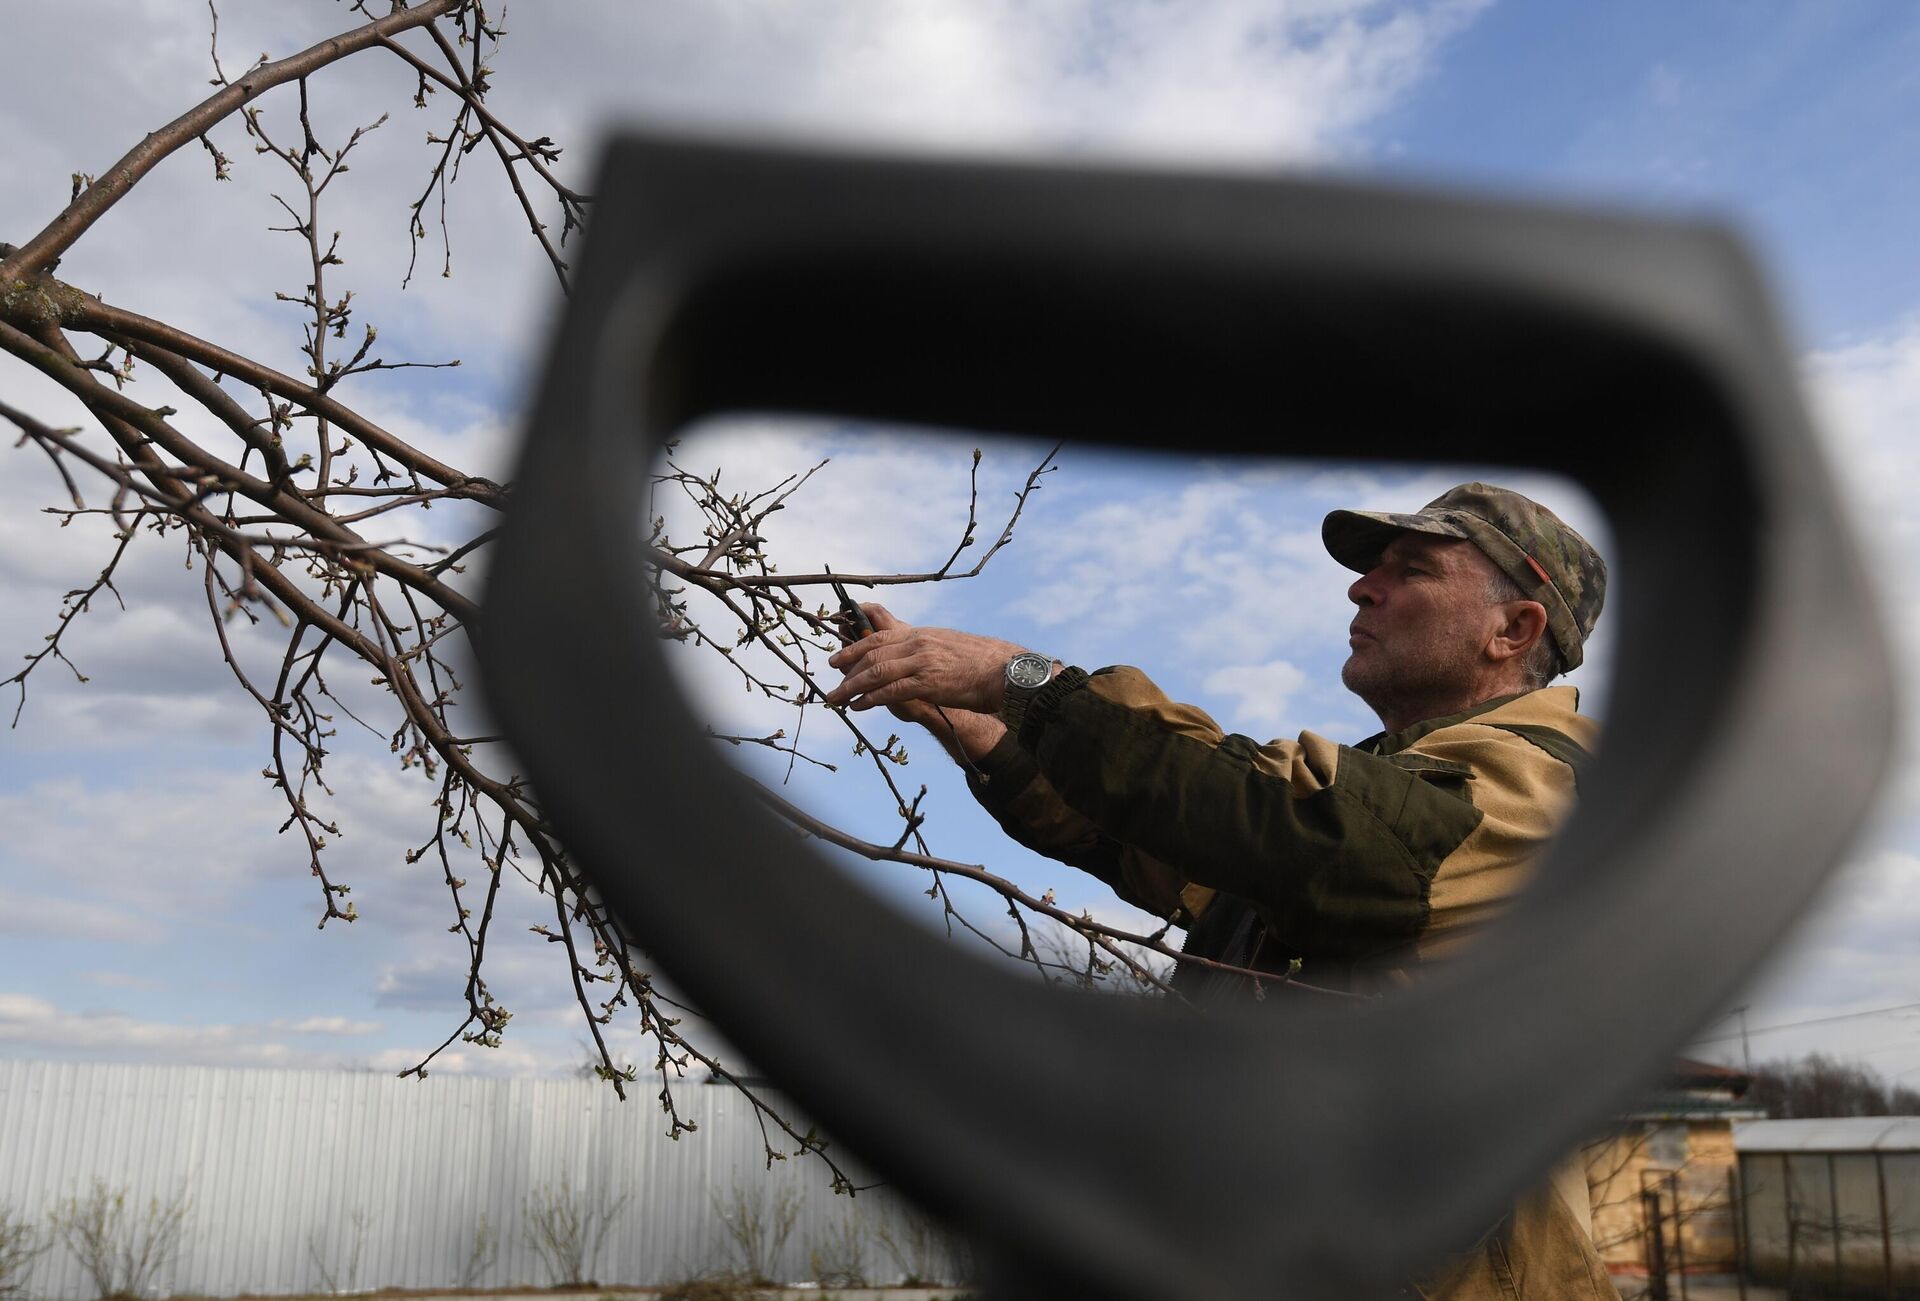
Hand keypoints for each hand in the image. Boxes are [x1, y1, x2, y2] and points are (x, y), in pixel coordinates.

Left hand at [825, 603, 1026, 715]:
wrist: (1005, 671)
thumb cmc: (983, 663)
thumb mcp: (949, 647)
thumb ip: (928, 651)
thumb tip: (914, 659)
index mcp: (922, 634)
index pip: (879, 636)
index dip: (854, 648)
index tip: (838, 658)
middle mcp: (918, 644)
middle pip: (872, 653)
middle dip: (847, 668)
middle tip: (831, 682)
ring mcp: (921, 662)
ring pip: (876, 672)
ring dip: (851, 687)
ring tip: (836, 700)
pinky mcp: (928, 683)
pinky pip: (891, 691)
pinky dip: (870, 699)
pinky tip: (858, 707)